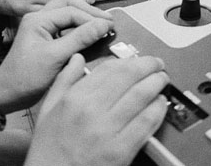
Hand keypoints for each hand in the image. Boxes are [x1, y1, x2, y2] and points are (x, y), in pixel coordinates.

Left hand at [0, 0, 113, 112]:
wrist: (6, 95)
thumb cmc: (25, 78)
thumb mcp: (55, 58)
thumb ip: (79, 39)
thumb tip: (103, 25)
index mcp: (38, 19)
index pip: (71, 10)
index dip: (92, 18)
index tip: (109, 27)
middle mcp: (39, 18)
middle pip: (69, 3)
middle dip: (89, 12)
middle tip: (107, 24)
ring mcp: (42, 27)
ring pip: (68, 13)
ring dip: (84, 18)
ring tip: (101, 28)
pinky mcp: (46, 38)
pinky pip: (66, 26)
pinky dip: (79, 28)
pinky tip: (90, 36)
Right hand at [25, 54, 168, 165]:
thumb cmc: (49, 148)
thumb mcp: (48, 109)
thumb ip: (64, 80)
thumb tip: (77, 59)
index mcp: (75, 98)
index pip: (109, 68)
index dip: (128, 60)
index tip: (135, 59)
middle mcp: (92, 111)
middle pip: (129, 77)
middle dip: (149, 65)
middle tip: (157, 64)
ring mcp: (108, 131)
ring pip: (141, 96)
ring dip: (156, 83)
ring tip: (162, 80)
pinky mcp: (121, 151)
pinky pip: (146, 123)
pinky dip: (158, 110)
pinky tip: (160, 104)